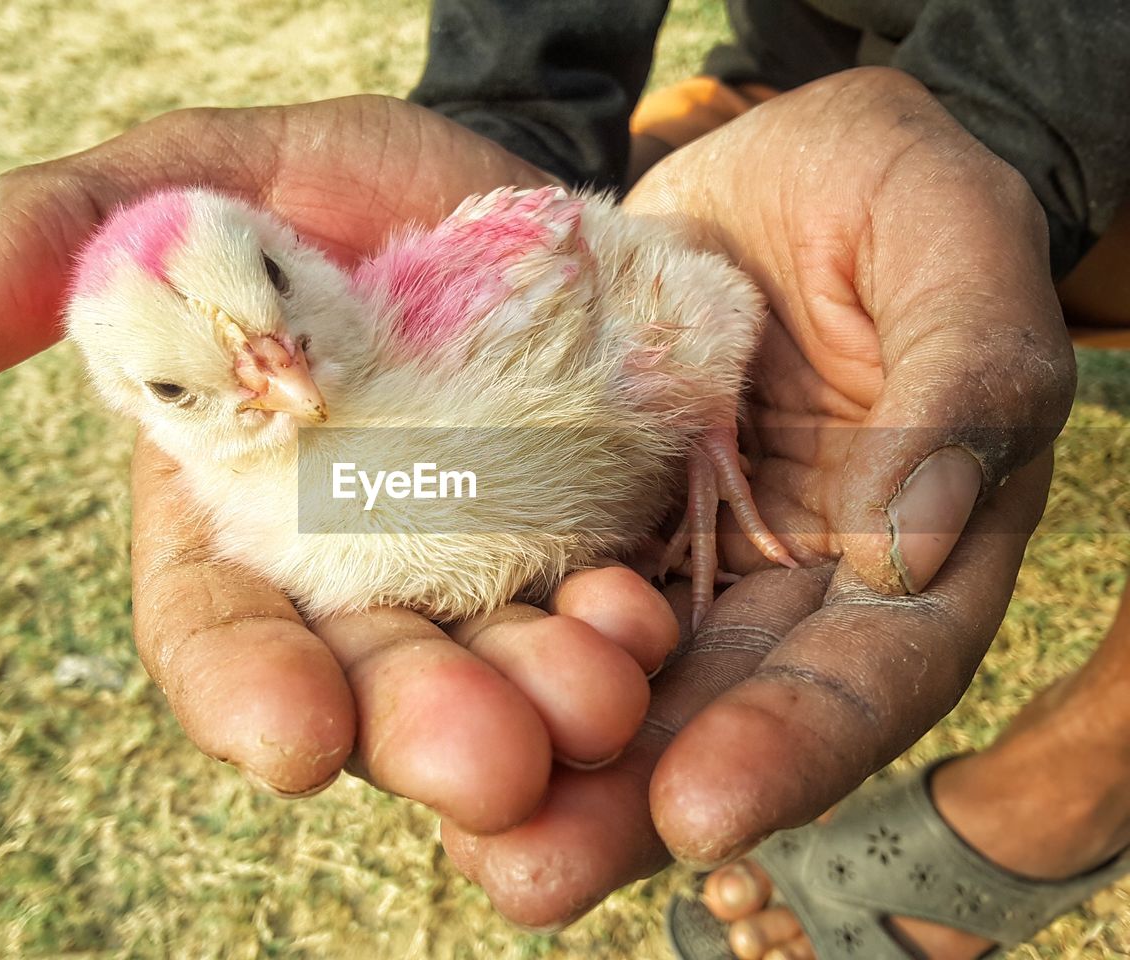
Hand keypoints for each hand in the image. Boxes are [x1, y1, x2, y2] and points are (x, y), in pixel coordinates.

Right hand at [0, 96, 679, 835]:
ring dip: (545, 711)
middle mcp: (359, 577)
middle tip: (484, 761)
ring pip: (499, 680)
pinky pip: (606, 628)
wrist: (519, 197)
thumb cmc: (353, 189)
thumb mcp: (217, 173)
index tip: (289, 737)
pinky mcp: (591, 561)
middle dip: (422, 728)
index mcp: (245, 515)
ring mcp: (484, 582)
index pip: (219, 635)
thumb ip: (78, 231)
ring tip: (595, 702)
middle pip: (375, 688)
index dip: (245, 690)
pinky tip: (648, 627)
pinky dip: (626, 645)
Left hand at [438, 67, 1074, 926]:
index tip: (702, 809)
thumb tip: (912, 540)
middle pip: (721, 712)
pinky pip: (542, 585)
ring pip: (619, 675)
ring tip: (465, 830)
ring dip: (542, 756)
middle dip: (628, 796)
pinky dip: (491, 644)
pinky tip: (424, 692)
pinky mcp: (594, 510)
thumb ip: (963, 386)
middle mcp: (790, 583)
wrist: (776, 169)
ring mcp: (684, 555)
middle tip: (529, 869)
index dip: (792, 747)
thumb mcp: (954, 254)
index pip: (867, 674)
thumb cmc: (893, 199)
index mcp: (913, 552)